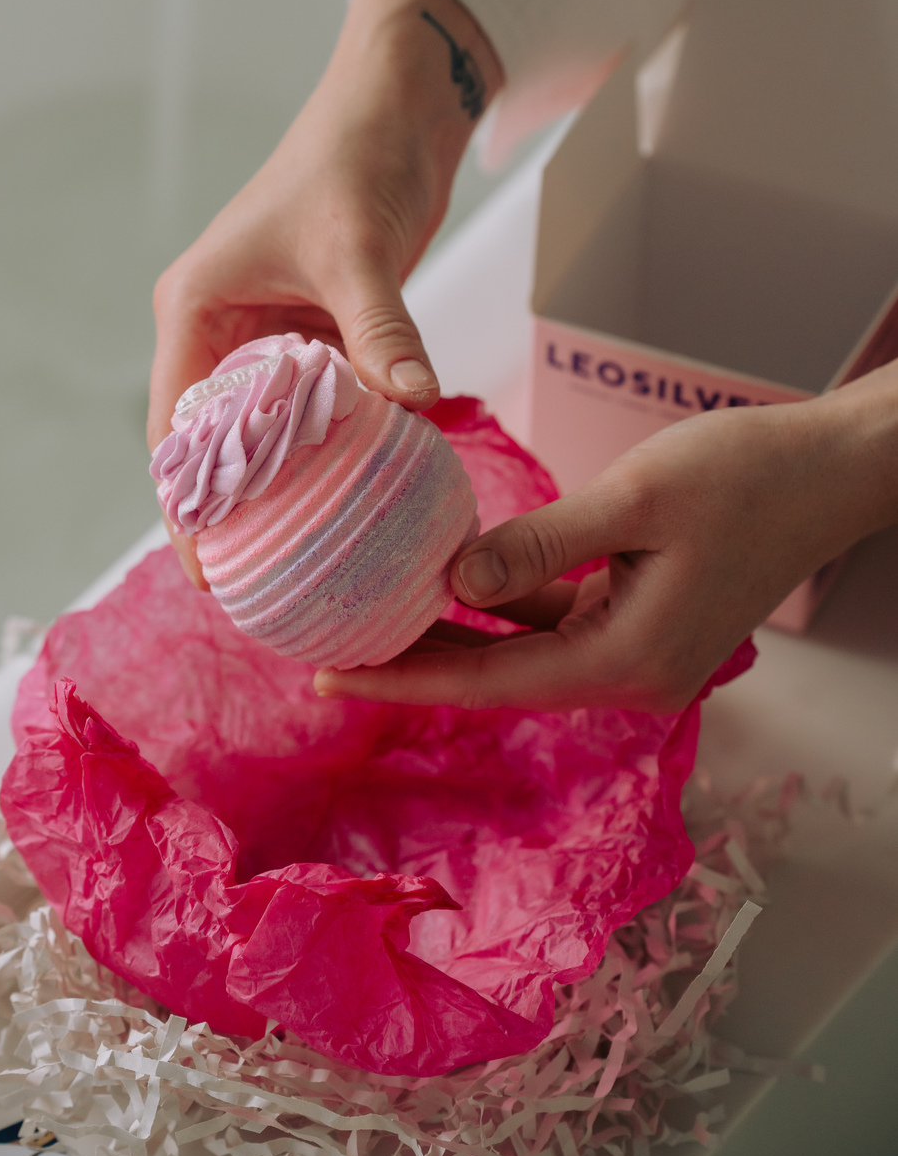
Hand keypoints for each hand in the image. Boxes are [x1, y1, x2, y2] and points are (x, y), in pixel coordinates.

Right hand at [148, 0, 502, 583]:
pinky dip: (331, 451)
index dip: (186, 506)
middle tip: (259, 590)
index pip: (175, 428)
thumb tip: (418, 403)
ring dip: (283, 489)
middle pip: (213, 443)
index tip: (209, 573)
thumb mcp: (358, 251)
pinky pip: (317, 408)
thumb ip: (380, 330)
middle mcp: (220, 327)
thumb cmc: (355, 159)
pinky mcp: (316, 331)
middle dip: (230, 514)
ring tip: (301, 565)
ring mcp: (269, 334)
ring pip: (266, 432)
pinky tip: (355, 501)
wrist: (396, 108)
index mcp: (194, 308)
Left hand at [315, 363, 897, 711]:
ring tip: (373, 614)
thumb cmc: (746, 475)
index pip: (489, 685)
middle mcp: (631, 674)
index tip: (327, 680)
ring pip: (521, 649)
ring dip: (454, 634)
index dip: (406, 682)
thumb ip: (540, 544)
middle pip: (498, 677)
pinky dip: (502, 604)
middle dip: (417, 664)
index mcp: (626, 660)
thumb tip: (453, 578)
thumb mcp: (634, 500)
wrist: (829, 471)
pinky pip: (554, 621)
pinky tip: (451, 577)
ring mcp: (639, 651)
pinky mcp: (641, 621)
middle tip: (327, 650)